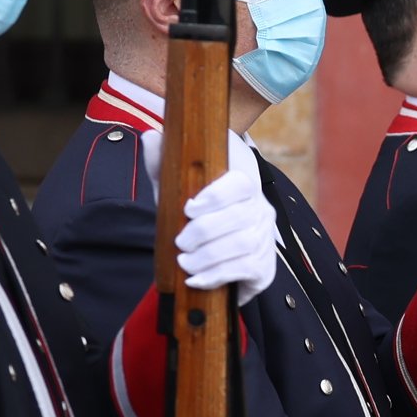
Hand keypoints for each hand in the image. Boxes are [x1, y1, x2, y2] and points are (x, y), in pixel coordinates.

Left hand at [176, 166, 279, 301]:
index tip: (189, 207)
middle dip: (205, 232)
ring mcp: (265, 239)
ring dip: (209, 257)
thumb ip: (164, 163)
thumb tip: (151, 137)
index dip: (217, 195)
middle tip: (179, 242)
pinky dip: (217, 276)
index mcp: (243, 184)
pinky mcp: (264, 267)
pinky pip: (245, 270)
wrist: (217, 250)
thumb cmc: (194, 215)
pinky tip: (196, 279)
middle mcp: (260, 209)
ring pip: (243, 244)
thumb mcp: (176, 187)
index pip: (241, 183)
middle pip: (240, 217)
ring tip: (184, 263)